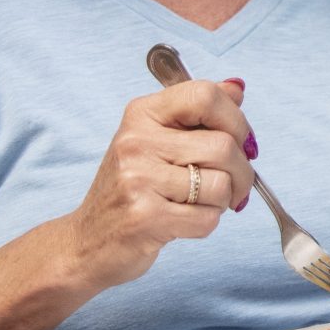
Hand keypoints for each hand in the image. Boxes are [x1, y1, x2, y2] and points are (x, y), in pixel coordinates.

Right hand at [65, 77, 254, 287]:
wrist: (88, 241)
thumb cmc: (132, 190)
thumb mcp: (158, 141)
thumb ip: (198, 114)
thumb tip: (236, 88)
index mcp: (142, 113)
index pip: (205, 95)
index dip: (236, 120)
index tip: (239, 141)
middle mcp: (136, 141)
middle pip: (224, 145)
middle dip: (241, 172)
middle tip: (230, 185)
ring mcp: (138, 179)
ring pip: (221, 184)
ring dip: (223, 201)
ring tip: (197, 204)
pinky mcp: (144, 217)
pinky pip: (207, 218)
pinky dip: (205, 224)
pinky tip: (182, 222)